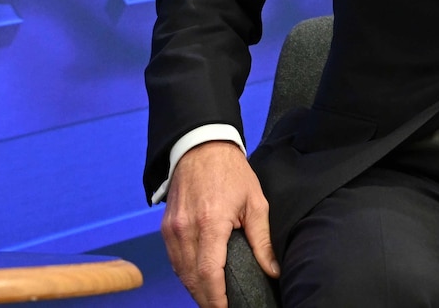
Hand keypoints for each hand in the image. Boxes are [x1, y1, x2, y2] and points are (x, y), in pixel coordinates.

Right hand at [161, 141, 278, 307]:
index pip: (207, 274)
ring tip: (213, 299)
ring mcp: (172, 229)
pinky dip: (186, 274)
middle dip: (206, 299)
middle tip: (223, 307)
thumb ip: (262, 240)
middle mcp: (186, 229)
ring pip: (180, 272)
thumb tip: (272, 269)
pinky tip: (199, 280)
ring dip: (195, 289)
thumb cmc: (231, 172)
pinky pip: (174, 260)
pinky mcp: (166, 227)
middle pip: (191, 279)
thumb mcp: (256, 202)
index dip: (216, 299)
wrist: (201, 146)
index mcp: (210, 223)